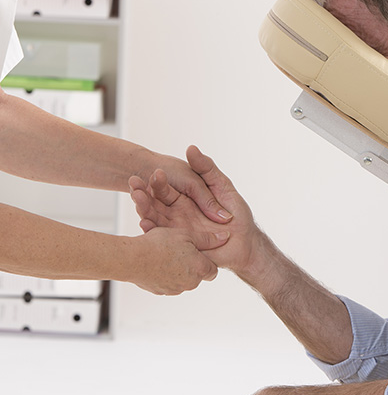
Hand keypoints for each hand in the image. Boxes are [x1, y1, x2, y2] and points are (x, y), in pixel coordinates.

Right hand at [128, 226, 228, 294]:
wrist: (132, 259)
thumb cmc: (159, 244)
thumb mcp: (186, 235)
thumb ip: (208, 239)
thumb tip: (225, 237)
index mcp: (200, 269)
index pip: (213, 271)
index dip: (206, 261)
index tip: (197, 252)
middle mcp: (191, 283)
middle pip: (198, 275)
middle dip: (192, 265)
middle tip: (179, 250)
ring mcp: (176, 289)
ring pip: (183, 280)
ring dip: (179, 270)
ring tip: (166, 255)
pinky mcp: (162, 292)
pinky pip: (169, 283)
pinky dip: (166, 275)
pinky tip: (157, 262)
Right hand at [130, 146, 263, 276]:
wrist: (246, 243)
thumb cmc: (238, 215)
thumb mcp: (222, 187)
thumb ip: (207, 169)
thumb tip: (190, 148)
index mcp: (183, 200)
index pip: (164, 189)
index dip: (157, 181)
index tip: (152, 171)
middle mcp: (176, 215)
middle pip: (154, 204)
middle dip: (143, 195)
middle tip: (134, 185)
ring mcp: (176, 231)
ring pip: (155, 220)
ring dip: (144, 210)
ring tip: (137, 201)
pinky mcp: (179, 247)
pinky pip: (163, 239)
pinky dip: (153, 232)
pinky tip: (145, 224)